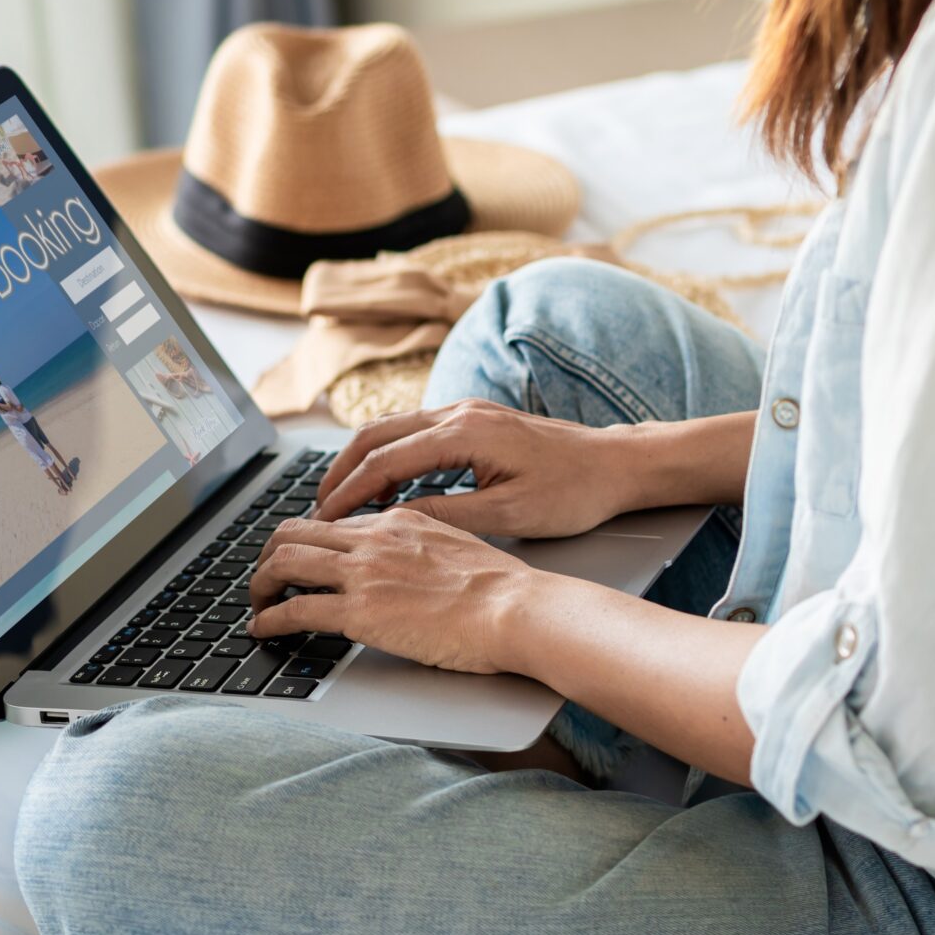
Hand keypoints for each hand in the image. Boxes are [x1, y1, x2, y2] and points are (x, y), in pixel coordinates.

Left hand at [248, 507, 553, 674]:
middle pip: (293, 532)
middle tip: (263, 577)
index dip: (306, 541)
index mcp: (398, 521)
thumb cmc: (501, 589)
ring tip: (255, 604)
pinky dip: (269, 619)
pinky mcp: (360, 612)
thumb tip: (404, 561)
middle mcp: (373, 539)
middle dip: (268, 555)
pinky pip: (294, 610)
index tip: (298, 559)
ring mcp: (363, 574)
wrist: (516, 609)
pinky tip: (263, 630)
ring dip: (258, 585)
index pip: (332, 523)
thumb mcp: (457, 544)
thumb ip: (421, 545)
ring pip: (283, 563)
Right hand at [314, 399, 651, 537]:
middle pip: (375, 435)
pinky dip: (388, 457)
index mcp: (464, 433)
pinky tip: (385, 487)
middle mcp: (459, 413)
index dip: (348, 491)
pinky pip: (414, 432)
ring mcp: (466, 411)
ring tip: (340, 500)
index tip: (324, 519)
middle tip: (317, 508)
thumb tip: (394, 523)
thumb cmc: (574, 492)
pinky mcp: (474, 420)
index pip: (385, 460)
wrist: (617, 463)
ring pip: (392, 429)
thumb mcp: (509, 516)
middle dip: (340, 471)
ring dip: (361, 462)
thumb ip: (446, 515)